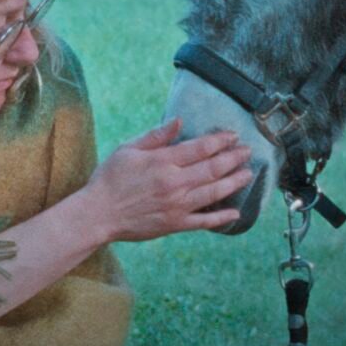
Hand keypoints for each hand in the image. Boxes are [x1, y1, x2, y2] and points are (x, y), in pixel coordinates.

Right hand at [78, 118, 251, 243]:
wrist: (98, 213)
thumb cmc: (109, 178)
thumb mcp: (128, 149)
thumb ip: (156, 136)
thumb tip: (179, 121)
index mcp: (163, 162)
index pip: (200, 148)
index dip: (220, 141)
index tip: (233, 136)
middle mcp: (174, 183)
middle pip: (212, 169)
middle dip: (233, 158)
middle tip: (247, 152)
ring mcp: (177, 206)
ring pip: (214, 192)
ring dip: (234, 182)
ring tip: (248, 175)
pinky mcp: (175, 225)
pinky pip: (204, 222)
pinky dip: (221, 218)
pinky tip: (235, 213)